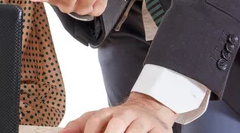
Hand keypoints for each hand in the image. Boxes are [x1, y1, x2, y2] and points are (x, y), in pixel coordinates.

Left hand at [61, 92, 176, 132]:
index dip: (89, 132)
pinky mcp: (160, 130)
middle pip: (116, 124)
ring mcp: (143, 121)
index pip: (94, 121)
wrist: (149, 109)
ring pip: (135, 131)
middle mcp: (125, 114)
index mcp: (108, 112)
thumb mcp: (99, 118)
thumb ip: (79, 125)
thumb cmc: (119, 119)